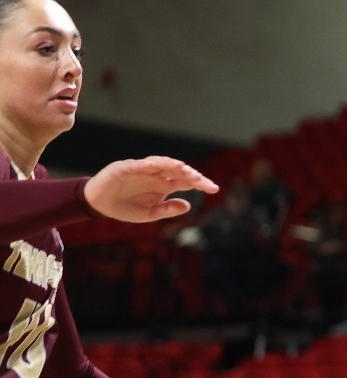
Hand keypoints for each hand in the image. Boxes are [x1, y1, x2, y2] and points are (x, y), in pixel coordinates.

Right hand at [83, 157, 216, 222]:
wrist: (100, 204)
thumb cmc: (126, 207)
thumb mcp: (149, 214)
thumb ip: (167, 209)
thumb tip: (188, 206)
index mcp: (164, 185)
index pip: (186, 181)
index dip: (200, 183)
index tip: (214, 188)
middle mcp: (156, 175)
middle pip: (177, 170)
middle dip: (189, 173)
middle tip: (201, 180)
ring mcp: (141, 169)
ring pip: (160, 163)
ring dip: (171, 164)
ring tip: (183, 168)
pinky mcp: (124, 168)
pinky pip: (135, 164)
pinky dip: (144, 164)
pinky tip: (153, 165)